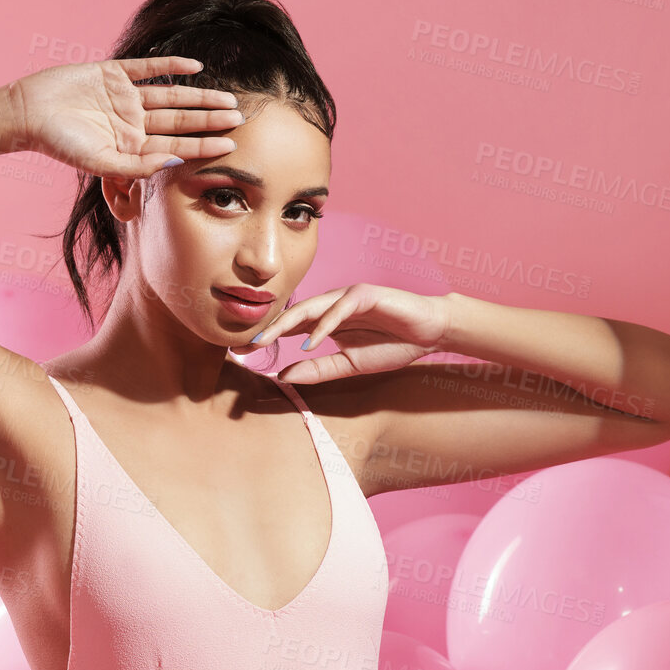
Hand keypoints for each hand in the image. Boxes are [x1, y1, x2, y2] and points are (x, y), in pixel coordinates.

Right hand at [5, 56, 243, 179]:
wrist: (28, 113)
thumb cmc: (59, 144)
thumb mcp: (101, 162)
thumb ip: (139, 167)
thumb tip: (176, 162)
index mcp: (132, 147)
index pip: (177, 147)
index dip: (204, 145)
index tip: (232, 145)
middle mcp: (133, 123)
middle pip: (181, 121)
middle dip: (210, 120)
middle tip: (241, 116)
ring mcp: (125, 98)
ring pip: (171, 96)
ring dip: (199, 96)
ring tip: (227, 97)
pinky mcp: (113, 74)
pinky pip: (148, 69)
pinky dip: (170, 66)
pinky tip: (195, 67)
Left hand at [251, 283, 453, 382]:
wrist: (429, 332)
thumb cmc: (392, 345)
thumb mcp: (349, 365)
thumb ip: (318, 369)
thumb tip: (283, 376)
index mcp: (325, 320)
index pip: (289, 327)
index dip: (266, 339)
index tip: (240, 354)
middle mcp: (331, 305)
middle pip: (292, 315)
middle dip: (266, 330)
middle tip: (241, 345)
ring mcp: (347, 296)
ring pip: (310, 307)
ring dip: (285, 324)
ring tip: (265, 340)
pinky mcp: (365, 294)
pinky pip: (339, 308)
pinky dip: (324, 325)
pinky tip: (309, 341)